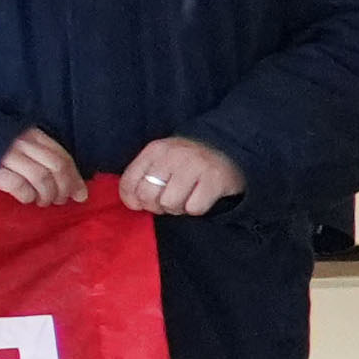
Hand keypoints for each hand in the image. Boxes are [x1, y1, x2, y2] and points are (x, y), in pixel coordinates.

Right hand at [0, 128, 86, 206]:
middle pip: (55, 167)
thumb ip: (40, 155)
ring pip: (41, 177)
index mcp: (32, 135)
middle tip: (60, 201)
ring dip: (47, 194)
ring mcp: (6, 156)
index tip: (81, 195)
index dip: (74, 178)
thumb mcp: (19, 143)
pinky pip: (18, 184)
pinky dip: (27, 195)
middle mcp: (22, 143)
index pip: (62, 157)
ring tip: (42, 202)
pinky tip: (26, 199)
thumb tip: (70, 183)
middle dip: (63, 188)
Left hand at [117, 137, 243, 217]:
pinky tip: (201, 197)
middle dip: (156, 205)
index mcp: (155, 150)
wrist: (230, 151)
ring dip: (177, 208)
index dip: (132, 200)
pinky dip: (196, 209)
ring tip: (186, 198)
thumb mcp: (161, 160)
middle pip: (147, 195)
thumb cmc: (187, 162)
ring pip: (169, 203)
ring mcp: (195, 165)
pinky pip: (194, 208)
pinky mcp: (215, 179)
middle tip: (169, 201)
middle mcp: (173, 155)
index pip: (129, 182)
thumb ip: (142, 176)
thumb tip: (133, 203)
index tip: (142, 204)